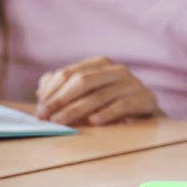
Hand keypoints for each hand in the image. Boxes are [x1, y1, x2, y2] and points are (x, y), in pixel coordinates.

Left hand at [36, 57, 159, 125]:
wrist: (146, 115)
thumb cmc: (110, 104)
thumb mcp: (86, 94)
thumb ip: (63, 88)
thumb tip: (42, 91)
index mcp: (101, 64)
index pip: (70, 74)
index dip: (52, 90)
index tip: (40, 108)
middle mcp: (117, 70)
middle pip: (83, 81)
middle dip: (61, 100)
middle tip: (46, 117)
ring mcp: (133, 83)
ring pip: (100, 95)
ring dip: (77, 110)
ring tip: (61, 122)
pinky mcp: (146, 98)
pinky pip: (124, 105)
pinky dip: (107, 113)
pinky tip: (93, 122)